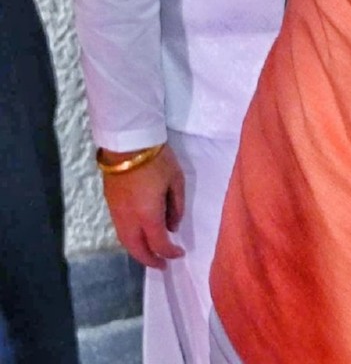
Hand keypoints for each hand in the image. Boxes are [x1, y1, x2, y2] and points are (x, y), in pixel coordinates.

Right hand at [101, 146, 184, 268]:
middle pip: (137, 249)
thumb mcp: (176, 181)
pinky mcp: (110, 206)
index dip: (169, 252)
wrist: (127, 145)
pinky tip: (139, 238)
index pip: (158, 243)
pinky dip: (130, 240)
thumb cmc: (157, 161)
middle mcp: (129, 219)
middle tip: (162, 265)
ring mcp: (117, 213)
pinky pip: (120, 231)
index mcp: (148, 214)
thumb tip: (173, 225)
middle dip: (150, 260)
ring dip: (138, 252)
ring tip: (151, 255)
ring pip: (125, 241)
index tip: (179, 254)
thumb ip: (176, 206)